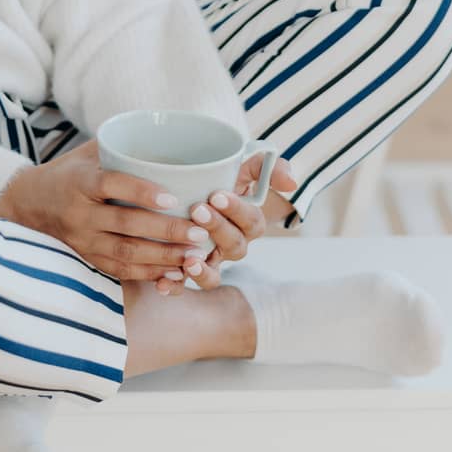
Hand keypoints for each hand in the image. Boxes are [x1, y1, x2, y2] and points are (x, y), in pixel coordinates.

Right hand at [0, 138, 219, 285]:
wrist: (29, 203)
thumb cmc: (69, 172)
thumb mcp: (88, 152)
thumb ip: (121, 145)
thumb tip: (166, 128)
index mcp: (80, 181)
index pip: (111, 185)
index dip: (142, 192)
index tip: (173, 198)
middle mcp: (79, 213)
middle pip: (125, 224)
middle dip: (165, 231)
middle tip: (199, 231)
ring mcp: (82, 240)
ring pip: (126, 253)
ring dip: (163, 256)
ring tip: (195, 255)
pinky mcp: (88, 258)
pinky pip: (120, 271)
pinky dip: (149, 273)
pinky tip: (175, 271)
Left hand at [164, 153, 297, 294]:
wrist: (193, 188)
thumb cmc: (224, 176)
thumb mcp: (246, 165)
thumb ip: (268, 167)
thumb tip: (291, 183)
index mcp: (249, 222)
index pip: (251, 220)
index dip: (236, 210)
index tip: (218, 195)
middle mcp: (233, 245)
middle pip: (234, 246)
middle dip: (217, 229)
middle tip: (198, 210)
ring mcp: (211, 260)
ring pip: (214, 275)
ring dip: (203, 270)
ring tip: (189, 261)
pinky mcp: (187, 269)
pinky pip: (184, 285)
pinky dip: (174, 286)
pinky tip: (161, 283)